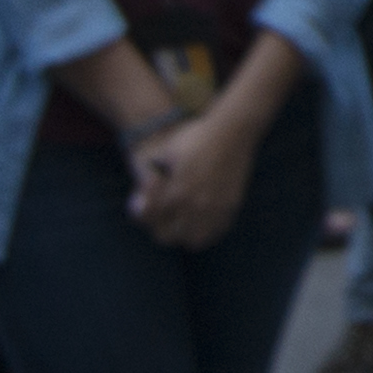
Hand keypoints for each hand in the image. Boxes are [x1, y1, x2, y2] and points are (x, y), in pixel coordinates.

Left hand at [127, 106, 257, 247]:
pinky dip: (204, 231)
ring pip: (191, 241)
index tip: (142, 206)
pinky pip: (214, 233)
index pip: (149, 218)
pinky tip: (199, 219)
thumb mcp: (166, 150)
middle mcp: (195, 204)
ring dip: (182, 234)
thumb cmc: (196, 137)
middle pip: (167, 236)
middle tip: (160, 214)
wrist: (233, 132)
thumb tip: (139, 197)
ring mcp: (215, 208)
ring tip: (181, 221)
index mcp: (176, 189)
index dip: (141, 213)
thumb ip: (150, 174)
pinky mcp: (230, 207)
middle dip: (158, 226)